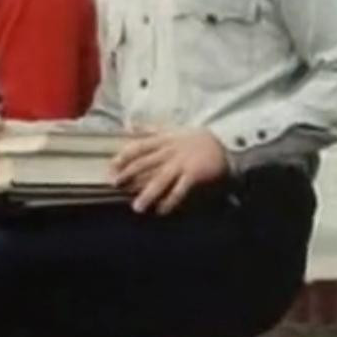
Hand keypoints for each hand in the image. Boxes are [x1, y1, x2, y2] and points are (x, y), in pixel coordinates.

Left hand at [111, 129, 227, 214]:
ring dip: (147, 194)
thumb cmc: (196, 139)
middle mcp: (170, 151)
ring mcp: (182, 163)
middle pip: (145, 164)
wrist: (225, 144)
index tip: (111, 168)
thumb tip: (130, 126)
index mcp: (163, 140)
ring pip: (160, 179)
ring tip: (137, 207)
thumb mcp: (172, 130)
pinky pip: (179, 190)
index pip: (138, 147)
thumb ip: (150, 130)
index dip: (123, 157)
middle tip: (116, 186)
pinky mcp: (194, 174)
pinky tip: (161, 210)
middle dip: (129, 175)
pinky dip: (170, 201)